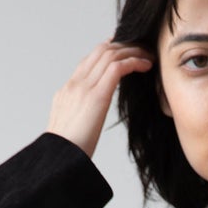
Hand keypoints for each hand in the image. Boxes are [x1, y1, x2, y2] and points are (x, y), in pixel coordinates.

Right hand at [48, 38, 153, 157]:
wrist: (58, 161)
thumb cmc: (66, 154)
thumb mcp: (69, 129)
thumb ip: (78, 117)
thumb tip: (85, 118)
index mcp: (67, 91)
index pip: (88, 61)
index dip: (107, 50)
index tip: (123, 49)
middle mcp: (75, 84)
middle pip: (100, 51)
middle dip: (124, 46)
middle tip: (142, 50)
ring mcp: (84, 87)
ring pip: (110, 54)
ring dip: (132, 52)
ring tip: (148, 57)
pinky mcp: (96, 96)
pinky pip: (117, 67)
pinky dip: (133, 61)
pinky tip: (145, 66)